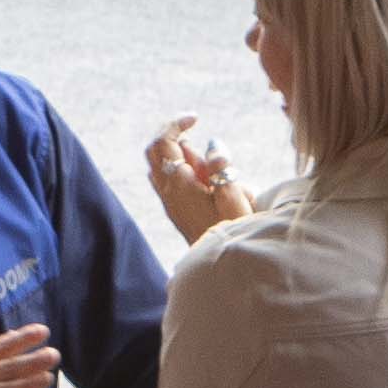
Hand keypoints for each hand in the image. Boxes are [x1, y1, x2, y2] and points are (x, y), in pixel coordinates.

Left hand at [143, 114, 253, 240]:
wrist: (223, 268)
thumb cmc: (234, 230)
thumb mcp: (232, 193)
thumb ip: (218, 165)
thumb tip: (209, 143)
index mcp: (179, 183)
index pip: (165, 141)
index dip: (176, 124)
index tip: (196, 119)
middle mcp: (168, 191)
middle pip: (153, 150)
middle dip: (170, 133)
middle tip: (191, 126)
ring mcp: (168, 202)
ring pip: (157, 165)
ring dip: (174, 151)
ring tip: (202, 155)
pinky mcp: (174, 211)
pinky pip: (165, 179)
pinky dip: (175, 165)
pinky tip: (194, 171)